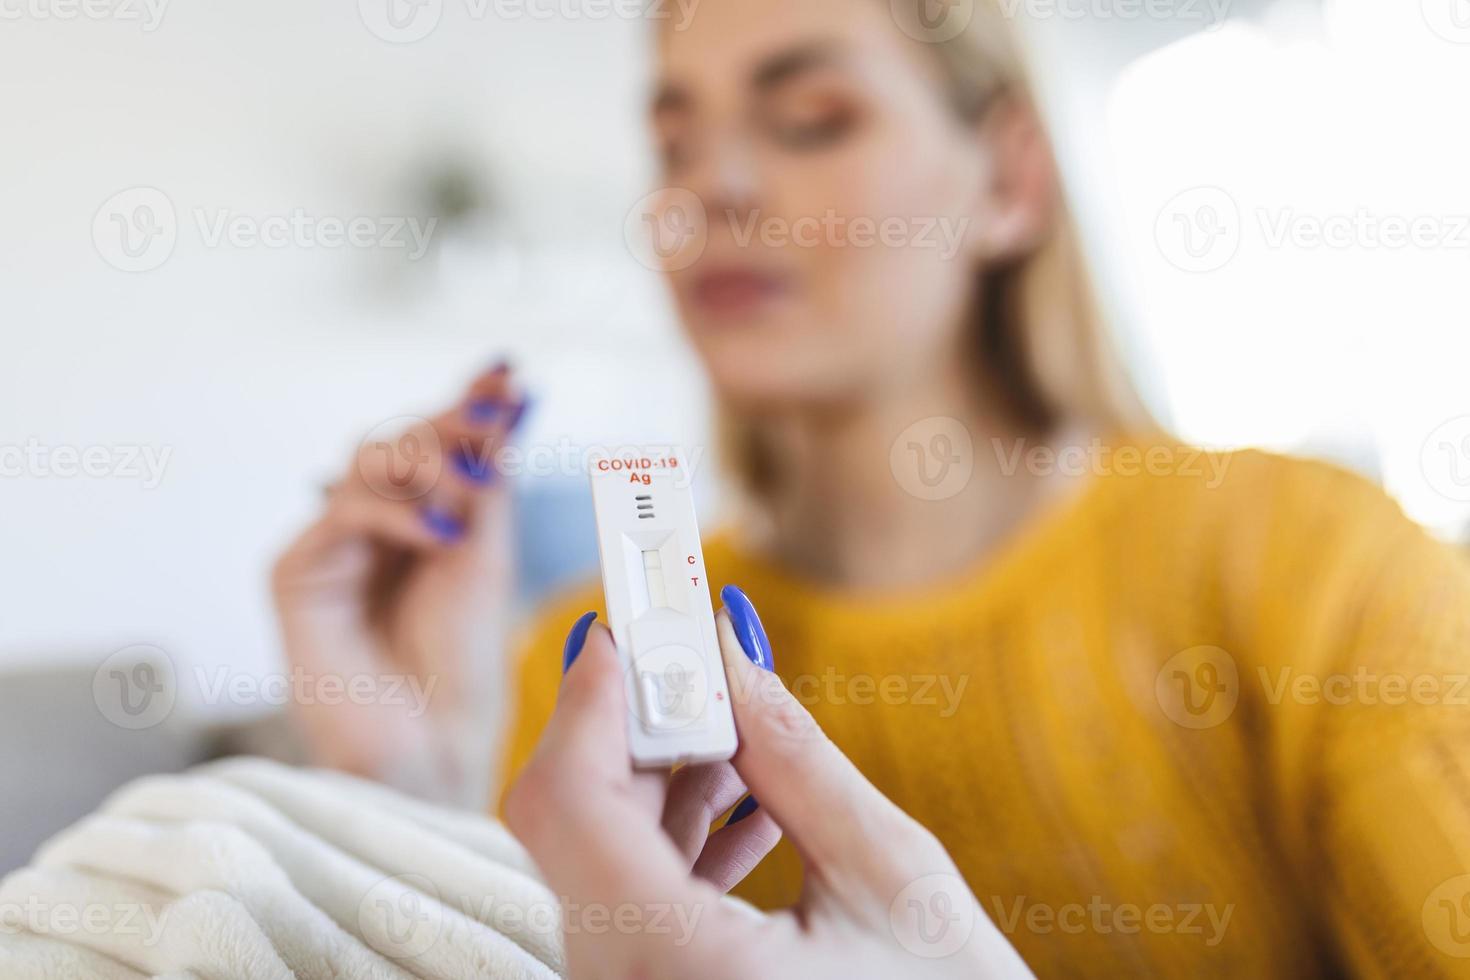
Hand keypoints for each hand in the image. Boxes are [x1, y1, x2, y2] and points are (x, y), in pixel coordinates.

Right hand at [271, 363, 525, 804]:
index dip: (465, 401)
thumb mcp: (488, 558)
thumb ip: (489, 484)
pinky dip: (394, 515)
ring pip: (363, 464)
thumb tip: (512, 401)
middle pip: (396, 440)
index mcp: (418, 518)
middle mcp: (369, 526)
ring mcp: (330, 548)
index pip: (434, 442)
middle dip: (449, 422)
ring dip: (424, 463)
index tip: (507, 370)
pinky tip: (442, 534)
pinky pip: (339, 516)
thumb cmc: (460, 664)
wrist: (432, 747)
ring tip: (473, 490)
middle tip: (495, 411)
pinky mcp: (295, 577)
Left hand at [505, 606, 1033, 979]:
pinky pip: (625, 896)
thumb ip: (792, 753)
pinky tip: (752, 803)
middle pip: (570, 815)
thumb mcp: (891, 879)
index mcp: (672, 969)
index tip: (639, 614)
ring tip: (747, 731)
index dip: (593, 689)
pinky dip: (672, 835)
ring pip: (594, 851)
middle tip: (698, 650)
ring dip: (658, 772)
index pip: (568, 795)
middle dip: (630, 718)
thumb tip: (725, 647)